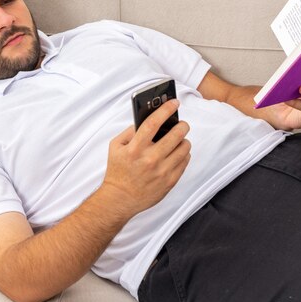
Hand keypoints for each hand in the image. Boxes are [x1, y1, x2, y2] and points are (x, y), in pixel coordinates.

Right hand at [102, 99, 190, 215]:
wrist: (120, 198)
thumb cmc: (118, 171)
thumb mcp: (115, 147)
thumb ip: (130, 131)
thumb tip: (147, 119)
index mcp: (135, 148)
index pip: (153, 123)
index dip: (165, 110)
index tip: (174, 102)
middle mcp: (150, 159)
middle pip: (175, 135)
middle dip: (182, 125)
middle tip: (181, 123)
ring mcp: (162, 171)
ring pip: (184, 148)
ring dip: (183, 140)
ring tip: (179, 140)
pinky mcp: (170, 181)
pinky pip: (185, 162)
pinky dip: (184, 155)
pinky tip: (177, 153)